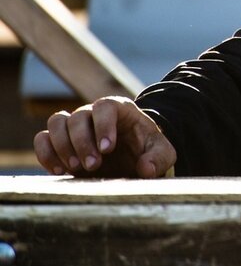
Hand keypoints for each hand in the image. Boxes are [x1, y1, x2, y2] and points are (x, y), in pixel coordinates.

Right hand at [33, 96, 175, 177]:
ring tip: (76, 168)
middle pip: (78, 116)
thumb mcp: (162, 153)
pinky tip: (60, 171)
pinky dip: (46, 153)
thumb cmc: (147, 151)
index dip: (103, 126)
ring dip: (62, 146)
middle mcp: (94, 114)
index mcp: (120, 109)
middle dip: (82, 142)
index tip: (107, 149)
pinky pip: (42, 138)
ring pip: (56, 122)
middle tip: (93, 166)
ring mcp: (75, 126)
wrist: (132, 161)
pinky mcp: (59, 142)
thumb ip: (158, 158)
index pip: (105, 106)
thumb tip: (146, 169)